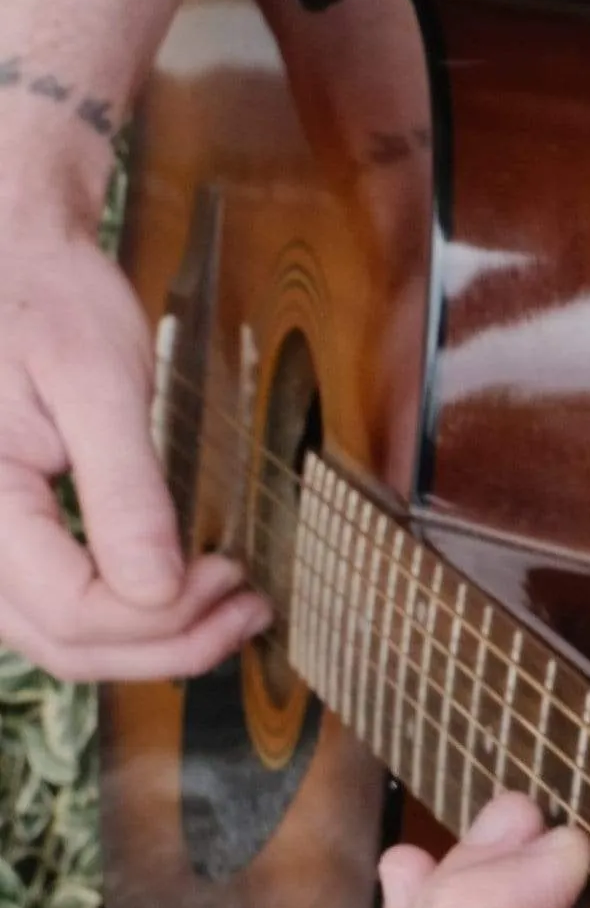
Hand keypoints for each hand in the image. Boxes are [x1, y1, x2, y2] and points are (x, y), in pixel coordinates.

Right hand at [0, 220, 267, 679]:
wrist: (14, 264)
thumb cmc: (47, 302)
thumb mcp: (97, 381)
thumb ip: (124, 488)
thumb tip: (159, 589)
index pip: (73, 609)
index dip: (163, 616)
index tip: (232, 574)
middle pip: (66, 643)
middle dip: (167, 643)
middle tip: (248, 606)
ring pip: (61, 642)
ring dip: (152, 643)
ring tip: (234, 610)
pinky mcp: (9, 540)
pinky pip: (59, 610)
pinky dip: (128, 621)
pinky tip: (190, 597)